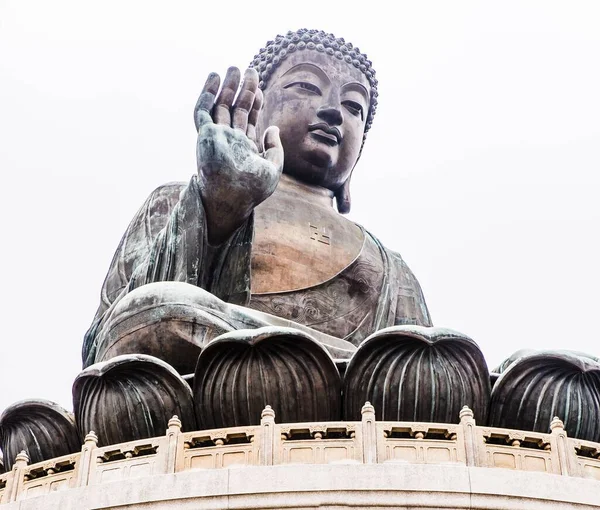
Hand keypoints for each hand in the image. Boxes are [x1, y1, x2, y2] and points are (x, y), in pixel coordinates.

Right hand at [193, 67, 283, 244]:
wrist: (232, 198)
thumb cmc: (252, 190)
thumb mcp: (273, 169)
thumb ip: (276, 149)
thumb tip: (273, 128)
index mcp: (245, 148)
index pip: (250, 120)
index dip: (256, 103)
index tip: (261, 88)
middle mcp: (229, 140)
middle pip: (237, 109)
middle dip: (244, 90)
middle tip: (250, 70)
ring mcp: (216, 137)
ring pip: (221, 106)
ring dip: (227, 87)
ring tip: (234, 68)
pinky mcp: (204, 135)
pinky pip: (203, 110)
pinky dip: (207, 93)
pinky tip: (213, 77)